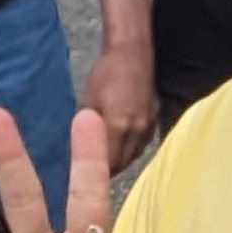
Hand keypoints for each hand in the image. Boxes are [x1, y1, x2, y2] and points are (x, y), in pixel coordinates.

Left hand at [84, 33, 157, 172]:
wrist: (132, 54)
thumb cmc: (104, 75)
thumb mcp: (87, 102)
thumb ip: (85, 128)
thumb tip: (75, 148)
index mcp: (118, 126)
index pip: (107, 162)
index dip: (95, 173)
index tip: (81, 178)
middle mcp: (137, 130)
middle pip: (123, 163)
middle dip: (108, 170)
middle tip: (91, 174)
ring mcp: (149, 126)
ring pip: (134, 155)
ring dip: (121, 161)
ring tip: (105, 163)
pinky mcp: (156, 119)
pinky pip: (143, 144)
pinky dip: (131, 150)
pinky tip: (121, 147)